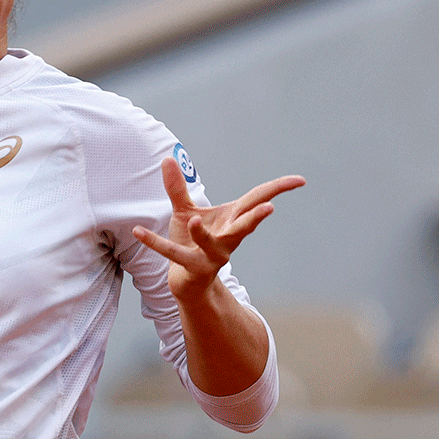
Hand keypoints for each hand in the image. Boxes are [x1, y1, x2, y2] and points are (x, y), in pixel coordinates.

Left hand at [132, 157, 304, 302]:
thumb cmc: (191, 241)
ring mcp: (211, 255)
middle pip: (244, 226)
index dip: (278, 189)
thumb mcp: (184, 211)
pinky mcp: (191, 266)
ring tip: (195, 221)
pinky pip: (171, 253)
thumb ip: (176, 187)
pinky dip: (154, 243)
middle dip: (256, 218)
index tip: (301, 181)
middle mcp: (227, 238)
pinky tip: (137, 231)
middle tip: (271, 208)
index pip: (257, 200)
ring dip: (204, 235)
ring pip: (212, 245)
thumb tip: (166, 158)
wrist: (186, 280)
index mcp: (231, 220)